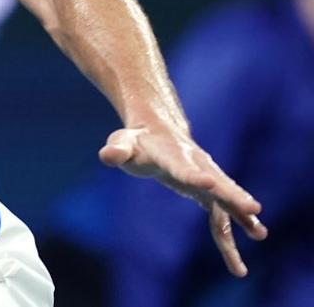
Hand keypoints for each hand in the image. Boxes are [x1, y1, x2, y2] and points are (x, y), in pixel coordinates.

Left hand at [99, 125, 267, 276]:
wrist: (159, 131)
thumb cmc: (137, 140)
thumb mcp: (123, 143)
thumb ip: (117, 150)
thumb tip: (107, 155)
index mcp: (173, 154)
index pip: (182, 167)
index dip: (193, 175)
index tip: (206, 182)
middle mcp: (196, 165)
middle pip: (216, 182)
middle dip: (233, 196)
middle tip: (252, 209)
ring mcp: (206, 176)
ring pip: (225, 196)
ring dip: (241, 213)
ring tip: (260, 232)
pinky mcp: (208, 189)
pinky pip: (222, 209)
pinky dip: (236, 223)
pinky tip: (256, 234)